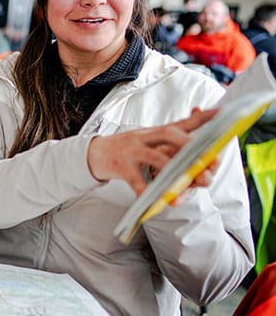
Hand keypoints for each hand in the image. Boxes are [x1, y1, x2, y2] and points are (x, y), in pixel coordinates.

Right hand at [87, 107, 218, 195]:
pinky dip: (146, 192)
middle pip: (169, 134)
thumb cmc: (126, 148)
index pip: (182, 123)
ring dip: (171, 172)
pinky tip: (155, 202)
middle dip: (189, 145)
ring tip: (184, 186)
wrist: (94, 154)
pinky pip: (136, 180)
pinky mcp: (121, 167)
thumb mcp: (147, 138)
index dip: (202, 118)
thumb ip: (170, 139)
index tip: (221, 113)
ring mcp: (132, 151)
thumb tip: (194, 135)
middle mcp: (144, 137)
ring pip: (155, 157)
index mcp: (154, 132)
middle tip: (205, 159)